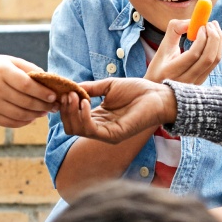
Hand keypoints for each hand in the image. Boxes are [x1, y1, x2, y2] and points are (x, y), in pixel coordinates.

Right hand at [0, 56, 56, 127]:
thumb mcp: (10, 61)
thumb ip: (30, 69)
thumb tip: (51, 81)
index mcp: (2, 71)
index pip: (26, 85)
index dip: (42, 92)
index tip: (54, 96)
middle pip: (25, 102)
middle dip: (44, 105)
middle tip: (54, 106)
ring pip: (20, 115)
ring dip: (36, 115)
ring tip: (45, 111)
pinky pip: (11, 123)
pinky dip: (25, 122)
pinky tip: (32, 117)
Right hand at [58, 78, 176, 143]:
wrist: (157, 95)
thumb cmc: (137, 91)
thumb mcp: (108, 86)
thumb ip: (90, 88)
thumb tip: (70, 87)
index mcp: (97, 117)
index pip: (72, 118)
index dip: (65, 105)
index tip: (63, 91)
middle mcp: (100, 128)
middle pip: (70, 126)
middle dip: (65, 110)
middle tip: (68, 94)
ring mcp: (106, 134)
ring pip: (77, 129)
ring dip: (72, 112)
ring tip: (75, 96)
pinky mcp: (114, 135)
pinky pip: (91, 130)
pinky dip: (84, 116)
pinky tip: (85, 102)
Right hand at [144, 18, 221, 84]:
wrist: (160, 91)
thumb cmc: (160, 66)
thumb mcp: (162, 48)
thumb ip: (174, 31)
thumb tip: (190, 21)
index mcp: (170, 72)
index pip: (193, 55)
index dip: (201, 38)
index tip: (201, 25)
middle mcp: (185, 81)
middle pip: (207, 58)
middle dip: (213, 37)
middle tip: (210, 23)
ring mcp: (195, 84)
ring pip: (214, 61)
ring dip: (218, 41)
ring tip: (213, 27)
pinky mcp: (202, 82)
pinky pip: (214, 64)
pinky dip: (216, 48)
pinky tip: (212, 38)